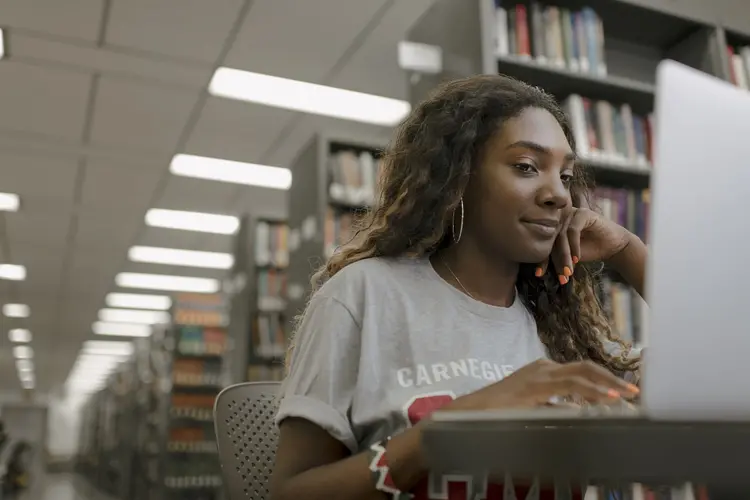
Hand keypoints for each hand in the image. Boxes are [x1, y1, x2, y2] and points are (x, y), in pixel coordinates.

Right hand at [445, 359, 639, 410]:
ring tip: (624, 396)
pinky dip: (590, 391)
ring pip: (580, 374)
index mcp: (544, 372)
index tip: (623, 392)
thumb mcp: (534, 408)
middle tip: (633, 392)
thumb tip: (579, 412)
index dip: (604, 380)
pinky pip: (569, 386)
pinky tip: (604, 399)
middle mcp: (544, 368)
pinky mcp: (536, 386)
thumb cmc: (500, 411)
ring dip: (605, 385)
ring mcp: (540, 375)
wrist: (473, 411)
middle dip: (611, 379)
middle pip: (585, 367)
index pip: (580, 371)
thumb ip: (555, 407)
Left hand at [537, 207, 632, 284]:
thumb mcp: (568, 256)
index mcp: (551, 226)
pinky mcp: (583, 213)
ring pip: (561, 236)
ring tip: (568, 271)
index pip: (542, 243)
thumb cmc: (589, 250)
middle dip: (555, 261)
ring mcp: (570, 213)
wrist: (613, 246)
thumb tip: (537, 272)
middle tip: (560, 276)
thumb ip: (554, 257)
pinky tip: (577, 259)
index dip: (541, 259)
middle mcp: (559, 217)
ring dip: (565, 256)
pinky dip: (574, 246)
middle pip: (550, 240)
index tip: (539, 274)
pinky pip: (573, 230)